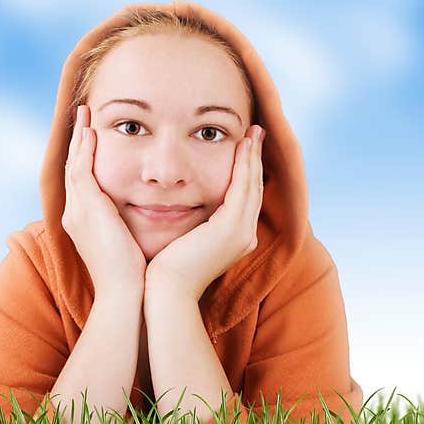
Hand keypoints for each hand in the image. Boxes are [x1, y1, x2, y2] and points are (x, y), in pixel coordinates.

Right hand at [62, 104, 146, 301]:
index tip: (94, 137)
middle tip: (82, 116)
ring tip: (84, 114)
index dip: (87, 158)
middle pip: (74, 168)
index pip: (84, 182)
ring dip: (79, 137)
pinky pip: (81, 170)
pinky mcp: (86, 209)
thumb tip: (157, 214)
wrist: (127, 296)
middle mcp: (76, 214)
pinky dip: (85, 149)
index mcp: (86, 222)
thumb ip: (135, 226)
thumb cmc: (137, 277)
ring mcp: (78, 211)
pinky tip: (91, 131)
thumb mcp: (133, 244)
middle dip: (78, 142)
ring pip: (74, 163)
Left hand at [145, 124, 265, 301]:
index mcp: (236, 239)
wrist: (165, 292)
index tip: (246, 147)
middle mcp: (245, 235)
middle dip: (255, 158)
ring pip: (252, 184)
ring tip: (253, 133)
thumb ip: (195, 226)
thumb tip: (186, 208)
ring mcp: (242, 232)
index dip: (248, 171)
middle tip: (257, 132)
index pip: (245, 198)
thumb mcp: (187, 241)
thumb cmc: (166, 269)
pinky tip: (242, 146)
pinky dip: (244, 164)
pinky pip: (242, 187)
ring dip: (253, 156)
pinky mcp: (232, 228)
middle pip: (254, 188)